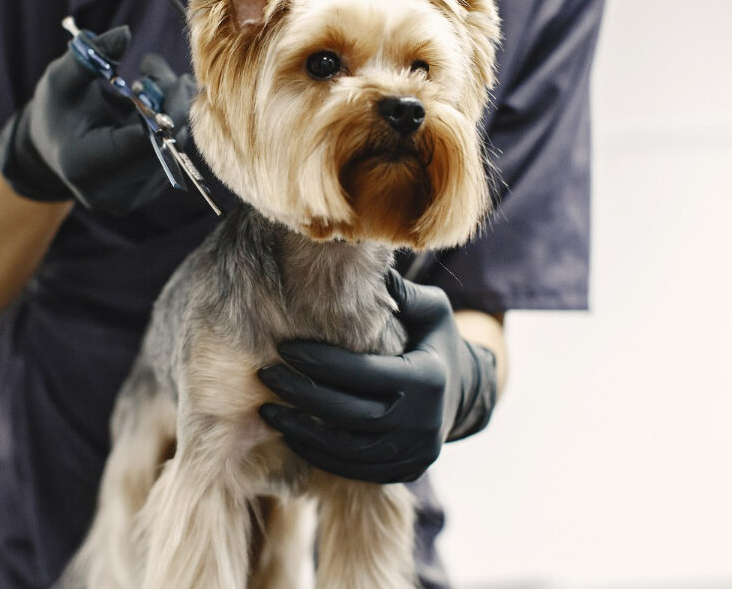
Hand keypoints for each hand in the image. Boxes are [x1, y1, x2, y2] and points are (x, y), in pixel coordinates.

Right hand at [0, 26, 196, 214]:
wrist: (55, 149)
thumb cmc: (57, 110)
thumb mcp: (62, 78)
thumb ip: (90, 56)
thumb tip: (124, 34)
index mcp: (84, 165)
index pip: (141, 142)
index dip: (163, 107)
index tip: (163, 73)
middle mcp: (110, 193)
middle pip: (163, 145)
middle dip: (169, 101)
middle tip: (157, 68)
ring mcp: (131, 198)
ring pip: (173, 148)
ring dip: (172, 109)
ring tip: (151, 79)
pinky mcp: (147, 194)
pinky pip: (172, 155)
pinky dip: (169, 125)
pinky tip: (151, 104)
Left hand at [257, 270, 498, 483]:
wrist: (464, 393)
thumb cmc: (434, 342)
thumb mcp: (431, 310)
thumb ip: (399, 292)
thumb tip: (358, 260)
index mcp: (428, 379)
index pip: (363, 373)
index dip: (320, 361)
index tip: (284, 348)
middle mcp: (423, 421)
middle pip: (349, 414)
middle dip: (302, 395)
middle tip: (266, 376)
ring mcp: (414, 452)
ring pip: (347, 449)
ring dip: (302, 432)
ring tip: (269, 411)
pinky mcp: (404, 471)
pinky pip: (354, 469)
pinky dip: (320, 455)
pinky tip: (292, 435)